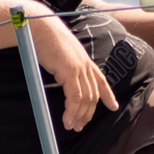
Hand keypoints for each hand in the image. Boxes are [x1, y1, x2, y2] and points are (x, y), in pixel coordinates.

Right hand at [31, 10, 117, 130]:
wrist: (40, 27)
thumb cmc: (46, 39)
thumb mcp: (61, 54)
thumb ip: (66, 65)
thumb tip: (63, 78)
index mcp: (85, 60)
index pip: (101, 80)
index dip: (108, 95)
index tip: (113, 106)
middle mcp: (85, 65)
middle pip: (93, 95)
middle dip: (88, 113)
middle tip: (80, 126)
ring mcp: (79, 69)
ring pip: (85, 99)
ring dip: (79, 116)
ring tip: (72, 126)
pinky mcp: (70, 72)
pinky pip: (74, 97)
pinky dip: (72, 111)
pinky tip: (67, 120)